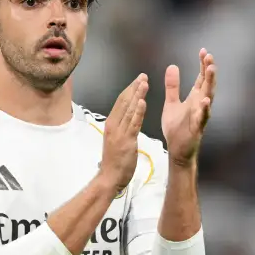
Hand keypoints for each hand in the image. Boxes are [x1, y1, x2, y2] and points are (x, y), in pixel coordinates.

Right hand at [98, 73, 148, 192]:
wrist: (110, 177)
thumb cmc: (114, 161)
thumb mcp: (116, 140)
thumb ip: (122, 128)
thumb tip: (127, 117)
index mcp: (111, 123)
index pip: (120, 102)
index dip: (129, 90)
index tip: (138, 80)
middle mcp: (113, 125)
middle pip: (124, 102)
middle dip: (134, 88)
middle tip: (143, 76)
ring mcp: (119, 132)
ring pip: (129, 110)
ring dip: (137, 95)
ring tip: (145, 83)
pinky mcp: (126, 140)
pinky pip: (133, 124)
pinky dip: (138, 112)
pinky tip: (142, 101)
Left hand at [161, 49, 215, 166]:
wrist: (176, 150)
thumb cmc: (176, 127)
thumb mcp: (171, 103)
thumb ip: (172, 86)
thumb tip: (172, 66)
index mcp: (194, 98)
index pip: (201, 78)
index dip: (203, 65)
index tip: (203, 51)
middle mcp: (200, 104)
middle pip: (207, 84)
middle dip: (209, 70)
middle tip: (210, 56)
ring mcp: (200, 115)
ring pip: (208, 97)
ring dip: (210, 84)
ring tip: (211, 70)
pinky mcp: (197, 128)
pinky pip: (202, 117)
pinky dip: (204, 109)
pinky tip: (205, 100)